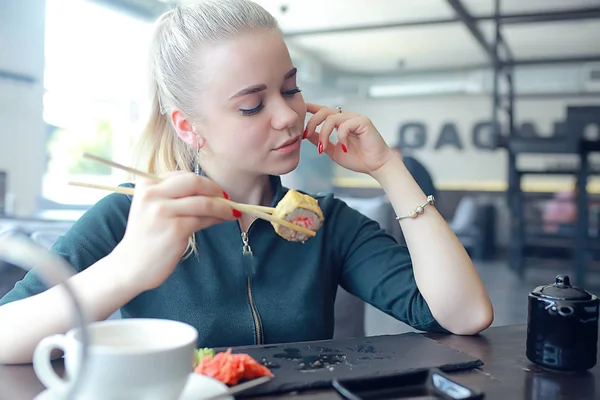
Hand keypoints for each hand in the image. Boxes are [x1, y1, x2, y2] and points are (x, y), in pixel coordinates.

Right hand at [115, 172, 236, 291]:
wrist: (131, 266)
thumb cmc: (147, 237)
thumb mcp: (153, 208)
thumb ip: (175, 196)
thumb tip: (212, 192)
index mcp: (146, 184)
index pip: (183, 176)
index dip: (204, 182)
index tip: (216, 191)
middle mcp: (152, 194)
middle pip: (194, 182)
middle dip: (215, 189)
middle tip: (227, 198)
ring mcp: (163, 211)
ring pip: (203, 202)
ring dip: (222, 206)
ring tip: (231, 212)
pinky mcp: (175, 229)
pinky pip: (203, 219)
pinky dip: (217, 218)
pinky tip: (222, 220)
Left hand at [304, 103, 395, 174]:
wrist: (376, 166)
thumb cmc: (359, 159)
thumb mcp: (333, 151)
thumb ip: (321, 142)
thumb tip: (308, 135)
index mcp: (340, 123)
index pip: (323, 111)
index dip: (312, 108)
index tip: (301, 108)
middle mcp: (347, 117)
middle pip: (324, 111)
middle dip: (312, 123)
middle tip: (306, 135)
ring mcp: (355, 118)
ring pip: (331, 118)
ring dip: (323, 134)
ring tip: (323, 148)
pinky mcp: (363, 122)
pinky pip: (344, 125)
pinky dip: (341, 137)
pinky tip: (344, 147)